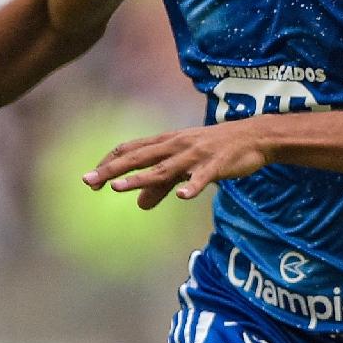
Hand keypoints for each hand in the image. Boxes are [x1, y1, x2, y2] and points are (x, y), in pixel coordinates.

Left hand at [83, 120, 270, 208]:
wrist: (254, 137)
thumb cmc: (217, 150)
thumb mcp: (185, 165)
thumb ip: (162, 185)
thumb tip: (140, 205)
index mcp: (167, 142)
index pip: (130, 149)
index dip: (108, 163)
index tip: (89, 179)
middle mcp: (176, 146)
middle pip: (138, 157)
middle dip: (112, 169)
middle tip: (88, 182)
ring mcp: (195, 155)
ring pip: (164, 168)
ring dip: (141, 178)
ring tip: (119, 188)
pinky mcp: (216, 165)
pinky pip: (202, 177)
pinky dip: (192, 186)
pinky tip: (182, 196)